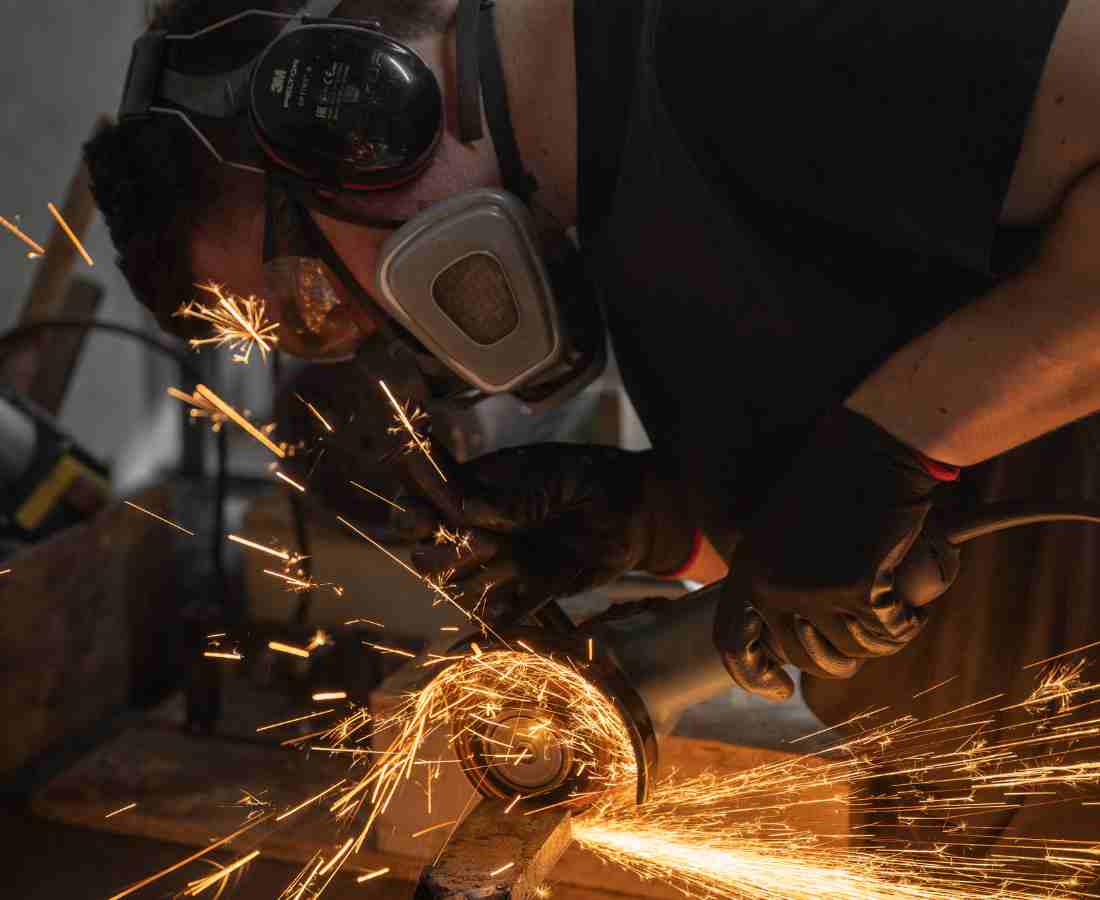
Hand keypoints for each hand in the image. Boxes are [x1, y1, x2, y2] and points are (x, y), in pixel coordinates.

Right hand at [392, 444, 698, 623]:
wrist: (638, 513)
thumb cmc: (591, 479)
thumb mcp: (551, 477)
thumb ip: (512, 496)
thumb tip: (466, 510)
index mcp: (477, 489)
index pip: (422, 502)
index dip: (410, 514)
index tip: (420, 520)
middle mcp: (482, 529)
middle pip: (430, 554)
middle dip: (445, 553)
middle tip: (483, 542)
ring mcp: (503, 562)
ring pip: (460, 586)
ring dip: (478, 578)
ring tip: (512, 560)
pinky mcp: (530, 589)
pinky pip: (501, 612)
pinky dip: (500, 614)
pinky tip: (512, 602)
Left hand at [714, 408, 960, 700]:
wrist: (872, 446)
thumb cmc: (840, 487)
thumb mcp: (790, 536)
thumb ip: (784, 585)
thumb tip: (797, 655)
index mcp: (747, 569)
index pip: (732, 641)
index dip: (754, 676)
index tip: (781, 690)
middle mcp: (768, 584)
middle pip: (807, 660)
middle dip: (845, 652)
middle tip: (872, 623)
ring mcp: (808, 589)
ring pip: (854, 651)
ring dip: (883, 633)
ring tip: (895, 598)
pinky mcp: (854, 588)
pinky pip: (888, 634)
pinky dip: (908, 620)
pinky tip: (911, 592)